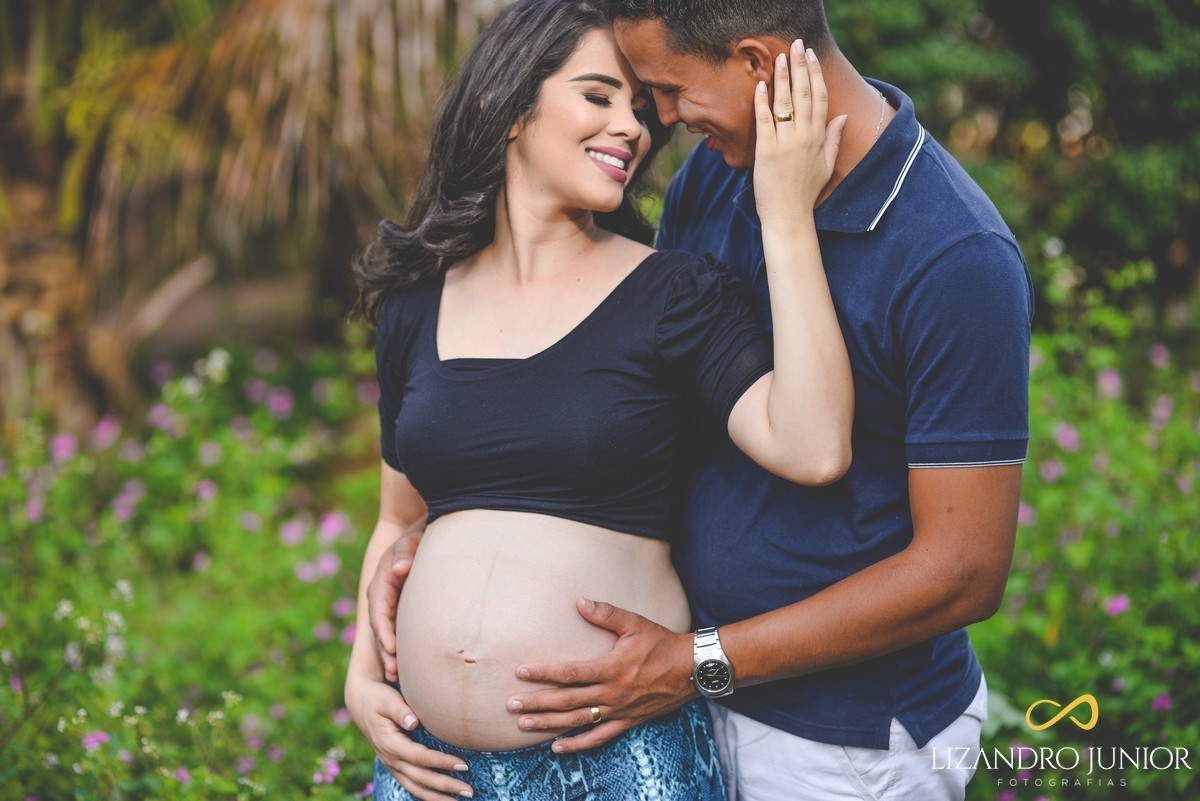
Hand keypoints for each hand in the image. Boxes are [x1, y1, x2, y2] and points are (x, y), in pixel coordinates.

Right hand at [345, 675, 473, 799]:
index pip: (421, 757)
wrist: (361, 704)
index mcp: (391, 744)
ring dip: (437, 797)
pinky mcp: (395, 766)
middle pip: (421, 778)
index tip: (463, 765)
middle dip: (446, 786)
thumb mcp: (387, 700)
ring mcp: (392, 765)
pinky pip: (411, 785)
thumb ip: (400, 710)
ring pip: (415, 787)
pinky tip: (442, 798)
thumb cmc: (378, 699)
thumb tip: (414, 721)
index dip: (442, 762)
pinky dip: (426, 794)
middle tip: (469, 791)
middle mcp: (391, 759)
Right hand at [368, 515, 425, 681]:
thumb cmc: (416, 538)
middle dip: (386, 652)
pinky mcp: (400, 611)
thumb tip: (400, 569)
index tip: (392, 649)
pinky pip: (397, 632)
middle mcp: (381, 599)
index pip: (379, 612)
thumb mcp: (410, 541)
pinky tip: (408, 667)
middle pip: (381, 629)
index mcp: (380, 584)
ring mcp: (389, 606)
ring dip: (391, 655)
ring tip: (397, 677)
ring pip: (388, 634)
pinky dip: (400, 649)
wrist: (419, 537)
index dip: (384, 633)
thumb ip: (405, 552)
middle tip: (394, 672)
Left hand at [506, 598, 695, 752]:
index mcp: (611, 668)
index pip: (570, 673)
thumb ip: (606, 613)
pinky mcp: (627, 722)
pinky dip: (577, 744)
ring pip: (578, 721)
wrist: (691, 670)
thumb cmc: (661, 643)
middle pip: (568, 701)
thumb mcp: (635, 623)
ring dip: (549, 724)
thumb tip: (579, 601)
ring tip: (523, 725)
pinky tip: (557, 748)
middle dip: (537, 702)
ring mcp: (619, 711)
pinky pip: (599, 738)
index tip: (521, 672)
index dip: (544, 673)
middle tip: (510, 704)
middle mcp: (612, 693)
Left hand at [753, 39, 845, 223]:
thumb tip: (842, 116)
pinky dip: (763, 101)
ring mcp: (786, 143)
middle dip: (801, 66)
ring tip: (780, 56)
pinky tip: (761, 84)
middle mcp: (805, 137)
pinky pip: (764, 121)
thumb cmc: (806, 193)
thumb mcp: (827, 165)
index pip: (821, 98)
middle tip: (797, 45)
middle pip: (805, 93)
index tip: (812, 56)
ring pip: (786, 102)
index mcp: (819, 138)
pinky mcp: (767, 151)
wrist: (789, 216)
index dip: (816, 74)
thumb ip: (834, 139)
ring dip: (783, 77)